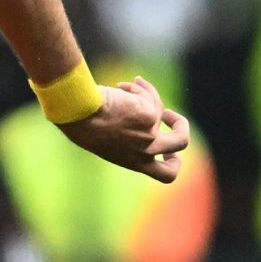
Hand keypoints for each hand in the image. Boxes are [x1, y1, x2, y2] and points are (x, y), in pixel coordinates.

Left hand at [58, 76, 188, 183]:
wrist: (79, 116)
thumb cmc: (83, 127)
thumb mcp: (107, 140)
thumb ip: (128, 137)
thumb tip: (146, 117)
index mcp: (135, 162)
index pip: (165, 174)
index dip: (173, 161)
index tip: (169, 149)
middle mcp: (146, 151)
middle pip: (182, 143)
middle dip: (181, 124)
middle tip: (167, 113)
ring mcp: (150, 134)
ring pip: (161, 108)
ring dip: (147, 95)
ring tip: (124, 88)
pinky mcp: (150, 116)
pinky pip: (149, 95)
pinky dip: (136, 87)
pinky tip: (119, 87)